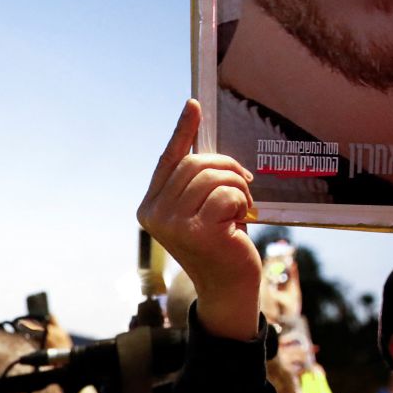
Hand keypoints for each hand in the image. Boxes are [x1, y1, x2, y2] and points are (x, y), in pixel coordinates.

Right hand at [136, 99, 261, 341]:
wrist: (228, 288)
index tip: (194, 104)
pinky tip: (240, 222)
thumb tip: (198, 137)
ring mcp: (172, 224)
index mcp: (149, 207)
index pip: (168, 160)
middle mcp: (154, 215)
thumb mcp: (199, 208)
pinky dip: (241, 202)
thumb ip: (195, 181)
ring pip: (213, 176)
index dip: (182, 131)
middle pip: (195, 163)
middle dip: (227, 168)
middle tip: (243, 186)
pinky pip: (226, 193)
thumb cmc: (219, 243)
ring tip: (241, 207)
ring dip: (237, 187)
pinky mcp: (196, 231)